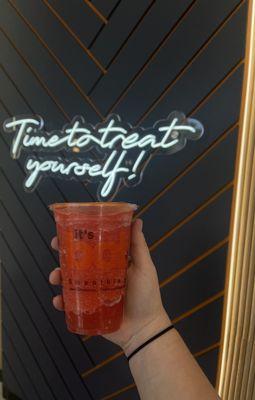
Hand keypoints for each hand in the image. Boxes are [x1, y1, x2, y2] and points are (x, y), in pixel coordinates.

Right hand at [49, 219, 170, 354]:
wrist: (144, 329)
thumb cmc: (146, 295)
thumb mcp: (144, 267)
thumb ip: (139, 246)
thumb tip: (137, 220)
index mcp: (111, 263)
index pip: (93, 246)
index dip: (81, 236)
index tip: (69, 227)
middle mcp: (99, 275)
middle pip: (77, 261)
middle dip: (64, 254)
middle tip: (56, 247)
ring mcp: (91, 293)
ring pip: (70, 281)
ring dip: (59, 277)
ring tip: (55, 277)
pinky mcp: (87, 309)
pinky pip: (70, 304)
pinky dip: (61, 302)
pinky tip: (59, 301)